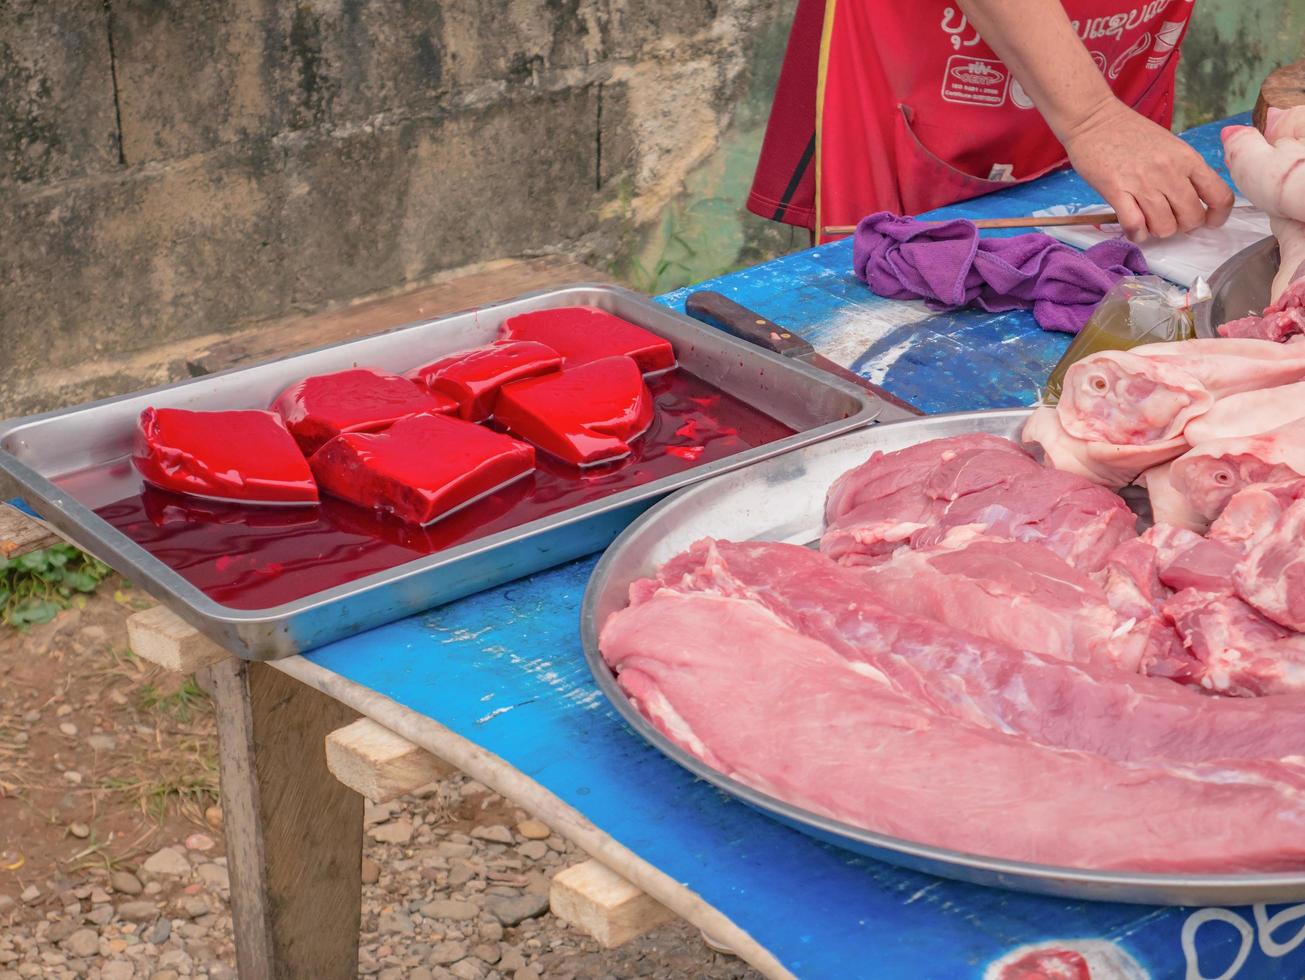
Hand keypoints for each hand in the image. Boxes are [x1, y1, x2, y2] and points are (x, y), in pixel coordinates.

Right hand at [1061, 97, 1234, 240]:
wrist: (1094, 120)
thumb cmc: (1130, 133)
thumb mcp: (1170, 146)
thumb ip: (1184, 171)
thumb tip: (1190, 200)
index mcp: (1187, 159)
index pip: (1220, 196)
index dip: (1218, 216)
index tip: (1209, 222)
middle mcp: (1170, 171)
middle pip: (1192, 217)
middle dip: (1184, 227)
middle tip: (1172, 220)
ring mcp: (1143, 182)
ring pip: (1164, 227)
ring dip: (1158, 232)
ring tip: (1149, 222)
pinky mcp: (1117, 191)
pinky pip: (1135, 226)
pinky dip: (1137, 234)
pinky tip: (1134, 229)